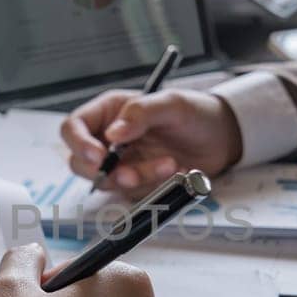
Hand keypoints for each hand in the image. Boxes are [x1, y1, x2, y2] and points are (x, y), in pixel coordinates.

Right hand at [61, 88, 242, 193]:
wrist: (222, 137)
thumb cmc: (195, 111)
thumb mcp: (171, 104)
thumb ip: (140, 113)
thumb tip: (113, 133)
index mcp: (109, 111)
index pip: (74, 128)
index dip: (79, 144)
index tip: (99, 158)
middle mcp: (109, 138)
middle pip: (81, 162)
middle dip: (106, 172)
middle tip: (131, 175)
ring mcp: (122, 162)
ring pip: (109, 181)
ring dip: (137, 178)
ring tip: (169, 165)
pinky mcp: (137, 181)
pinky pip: (133, 192)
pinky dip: (153, 186)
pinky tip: (175, 170)